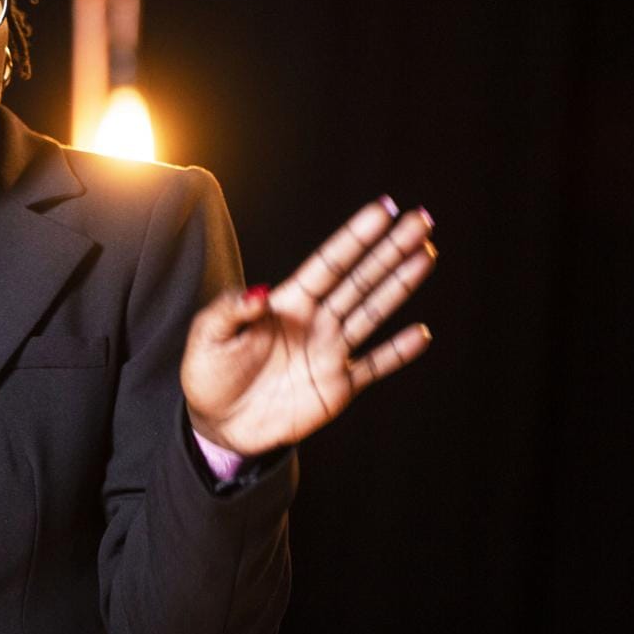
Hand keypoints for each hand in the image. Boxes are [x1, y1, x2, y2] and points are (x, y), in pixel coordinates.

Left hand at [181, 197, 436, 455]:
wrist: (219, 422)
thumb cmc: (209, 372)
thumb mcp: (208, 336)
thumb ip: (230, 311)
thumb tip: (258, 294)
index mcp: (287, 303)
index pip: (328, 263)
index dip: (354, 237)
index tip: (382, 211)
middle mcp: (315, 321)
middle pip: (359, 279)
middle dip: (390, 250)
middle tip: (420, 221)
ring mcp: (330, 352)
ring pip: (372, 312)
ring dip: (399, 285)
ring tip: (425, 256)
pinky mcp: (338, 387)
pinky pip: (374, 365)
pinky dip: (398, 352)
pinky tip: (421, 333)